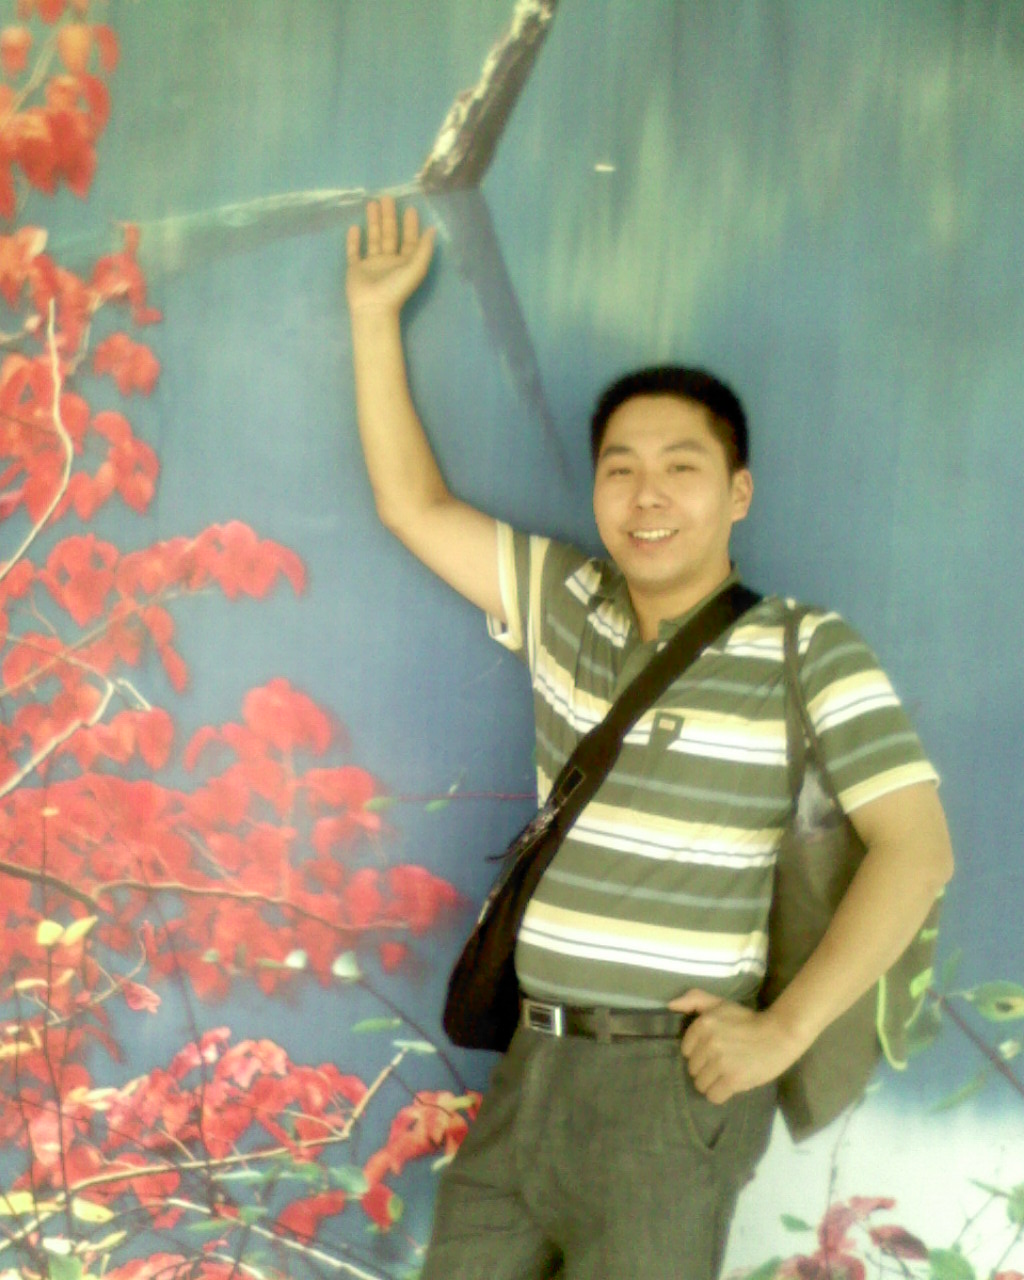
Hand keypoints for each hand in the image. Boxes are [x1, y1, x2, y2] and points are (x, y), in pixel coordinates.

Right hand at [346, 195, 435, 315]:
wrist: (373, 307)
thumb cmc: (396, 288)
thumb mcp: (416, 267)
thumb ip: (424, 248)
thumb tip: (433, 230)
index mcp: (404, 262)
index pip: (408, 240)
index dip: (410, 225)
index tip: (410, 209)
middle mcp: (389, 262)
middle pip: (390, 235)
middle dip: (389, 217)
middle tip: (387, 198)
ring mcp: (372, 265)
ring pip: (373, 239)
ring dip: (373, 222)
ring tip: (371, 204)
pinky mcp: (356, 269)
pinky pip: (354, 252)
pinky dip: (354, 240)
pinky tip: (355, 227)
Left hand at [670, 989, 806, 1103]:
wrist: (780, 1034)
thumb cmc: (748, 1020)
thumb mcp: (720, 1003)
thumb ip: (695, 999)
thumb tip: (670, 1006)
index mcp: (703, 1023)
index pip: (686, 1051)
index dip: (699, 1053)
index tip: (714, 1050)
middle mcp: (709, 1042)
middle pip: (693, 1069)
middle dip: (706, 1068)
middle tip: (724, 1062)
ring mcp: (721, 1062)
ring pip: (701, 1084)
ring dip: (713, 1082)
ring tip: (728, 1073)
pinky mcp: (733, 1079)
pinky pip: (713, 1096)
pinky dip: (721, 1094)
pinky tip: (731, 1084)